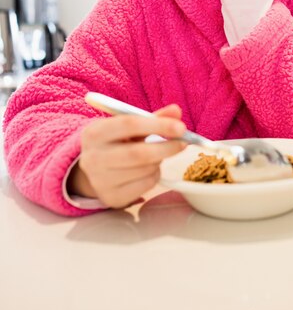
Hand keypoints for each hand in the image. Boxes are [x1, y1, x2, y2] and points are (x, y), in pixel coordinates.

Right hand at [68, 104, 185, 208]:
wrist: (92, 169)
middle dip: (166, 147)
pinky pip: (146, 185)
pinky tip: (147, 170)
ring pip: (145, 170)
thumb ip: (153, 118)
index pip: (130, 124)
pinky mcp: (112, 197)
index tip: (181, 127)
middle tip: (184, 143)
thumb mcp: (129, 126)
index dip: (158, 125)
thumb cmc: (116, 141)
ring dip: (159, 161)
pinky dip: (154, 175)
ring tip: (155, 155)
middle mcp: (93, 157)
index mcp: (95, 132)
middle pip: (138, 153)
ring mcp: (100, 181)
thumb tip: (176, 111)